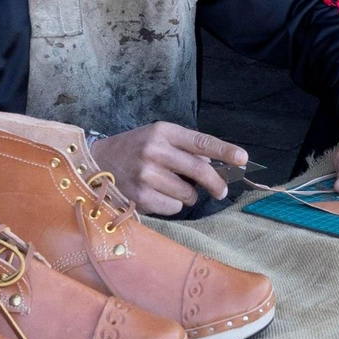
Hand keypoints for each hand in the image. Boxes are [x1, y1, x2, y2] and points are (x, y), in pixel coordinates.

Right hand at [88, 122, 246, 215]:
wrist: (96, 164)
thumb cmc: (134, 149)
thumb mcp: (157, 138)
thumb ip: (185, 148)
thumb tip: (212, 166)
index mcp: (163, 132)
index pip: (201, 142)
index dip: (225, 151)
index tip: (243, 158)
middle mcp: (154, 151)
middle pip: (199, 171)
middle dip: (216, 184)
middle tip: (221, 191)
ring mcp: (146, 175)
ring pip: (188, 193)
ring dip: (187, 195)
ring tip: (169, 186)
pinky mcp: (140, 196)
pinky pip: (173, 207)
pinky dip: (171, 204)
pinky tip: (156, 194)